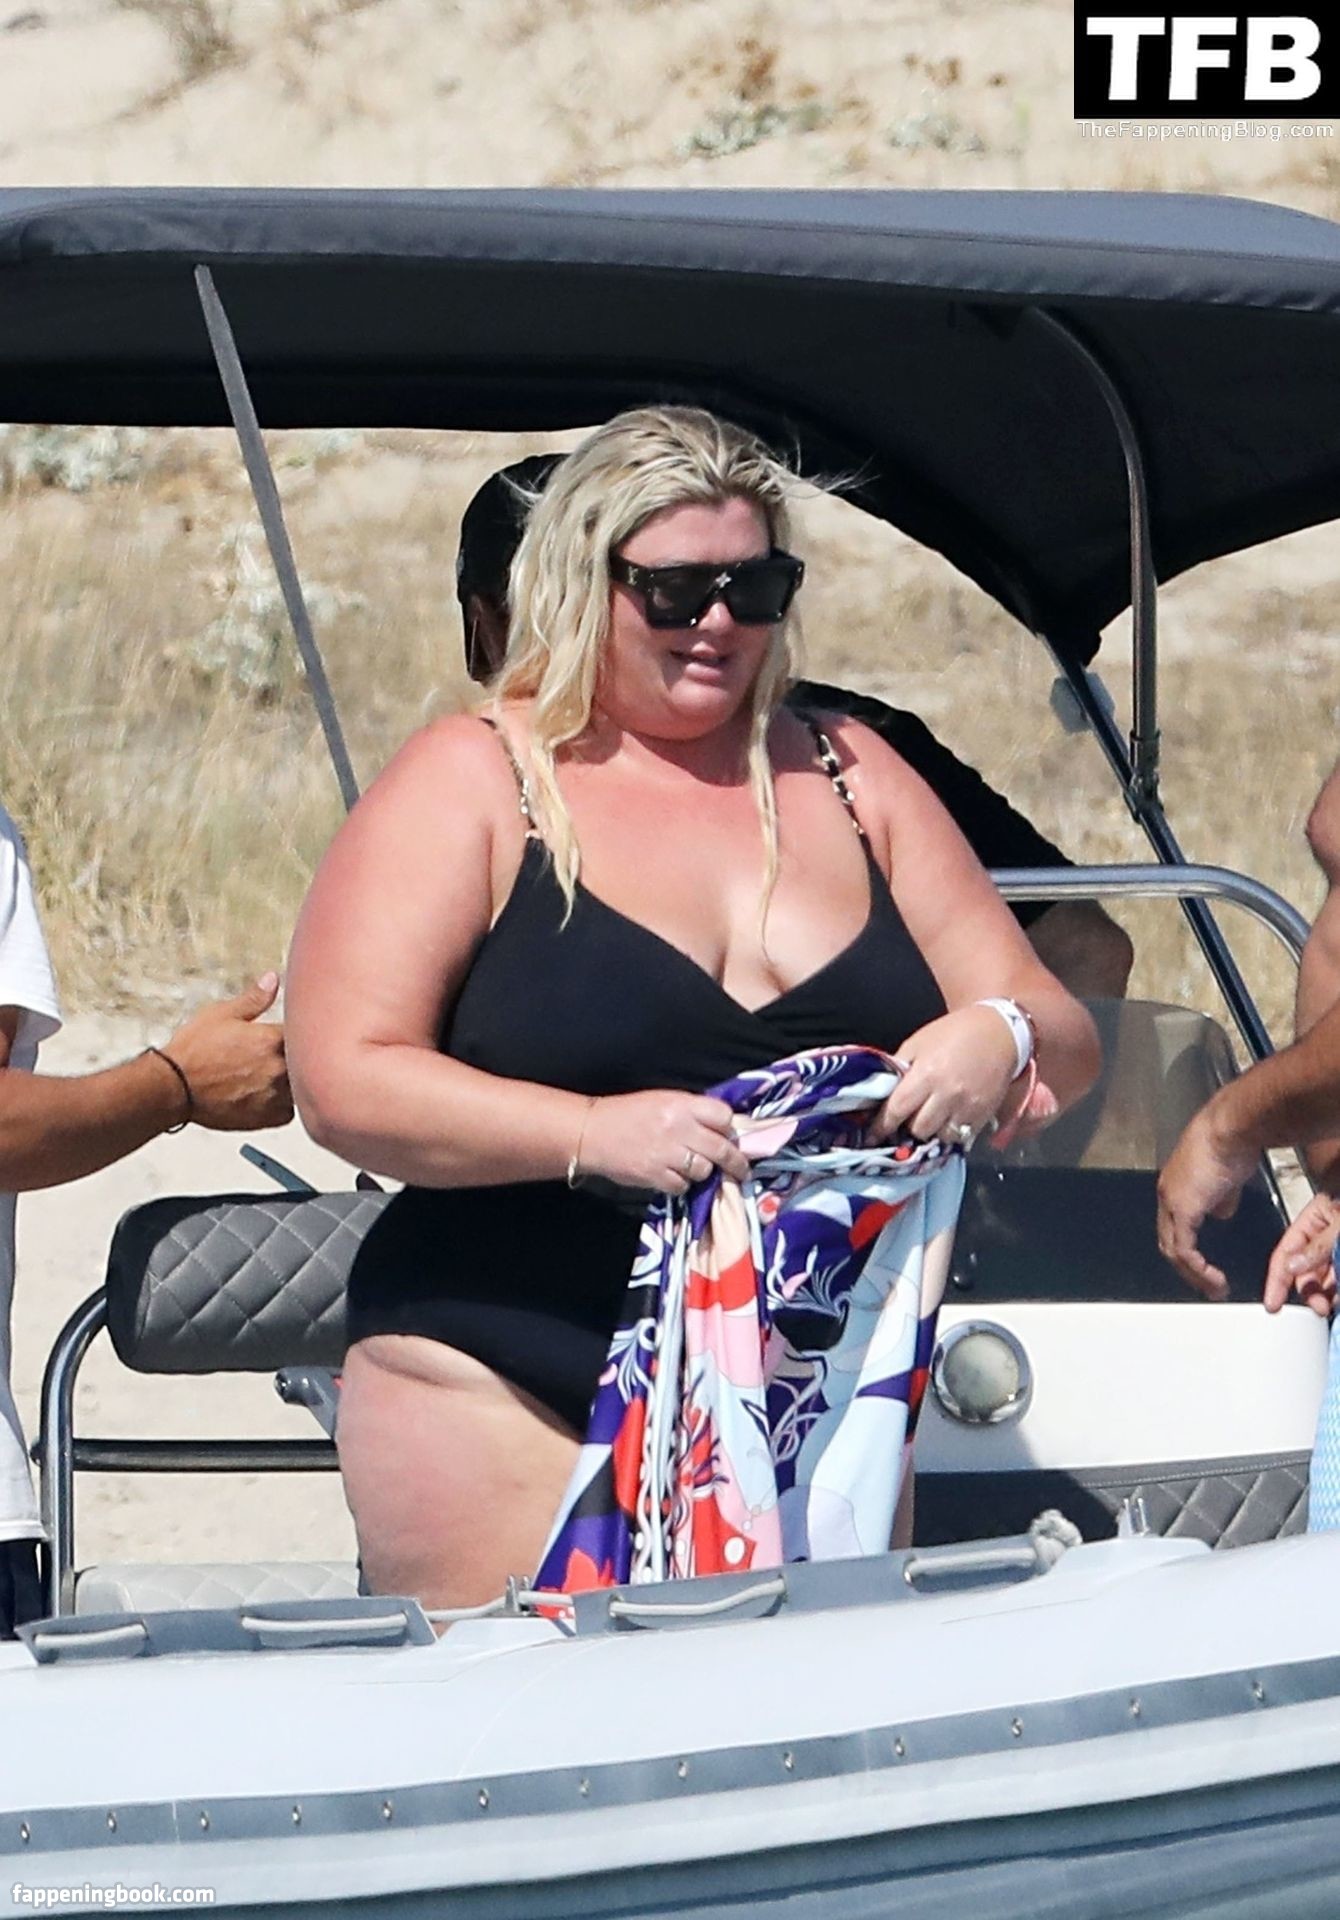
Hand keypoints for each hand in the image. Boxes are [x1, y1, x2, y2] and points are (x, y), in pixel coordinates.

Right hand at [160, 972, 293, 1131]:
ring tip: (270, 1075)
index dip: (298, 1032)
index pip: (305, 1032)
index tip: (289, 1033)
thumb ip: (254, 999)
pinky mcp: (266, 1118)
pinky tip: (266, 1095)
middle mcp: (278, 1069)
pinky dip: (282, 1104)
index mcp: (272, 1040)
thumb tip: (274, 979)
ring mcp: (274, 1095)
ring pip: (299, 1087)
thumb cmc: (193, 1051)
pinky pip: (288, 1111)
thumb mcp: (221, 1015)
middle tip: (275, 1056)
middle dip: (297, 1057)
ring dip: (292, 1081)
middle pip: (305, 1062)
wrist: (173, 1088)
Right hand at [579, 1089, 749, 1193]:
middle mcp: (679, 1128)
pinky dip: (681, 1183)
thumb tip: (723, 1129)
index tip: (728, 1136)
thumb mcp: (664, 1101)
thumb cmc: (630, 1113)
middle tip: (741, 1170)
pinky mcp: (656, 1176)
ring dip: (702, 1171)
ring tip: (690, 1166)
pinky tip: (670, 1174)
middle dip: (735, 1162)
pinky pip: (683, 1185)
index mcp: (682, 1105)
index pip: (724, 1117)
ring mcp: (667, 1154)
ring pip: (704, 1170)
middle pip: (722, 1148)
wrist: (593, 1131)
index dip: (728, 1128)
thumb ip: (693, 1112)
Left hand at [871, 1007, 1018, 1146]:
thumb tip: (880, 1090)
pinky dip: (951, 1131)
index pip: (896, 1110)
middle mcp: (947, 1094)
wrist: (1000, 1032)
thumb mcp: (918, 1042)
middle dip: (909, 1125)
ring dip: (932, 1130)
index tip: (873, 1134)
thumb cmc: (954, 1033)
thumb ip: (898, 1066)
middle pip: (918, 1128)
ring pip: (940, 1137)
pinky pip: (961, 1136)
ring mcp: (967, 1107)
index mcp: (926, 1074)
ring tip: (931, 1116)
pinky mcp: (984, 1115)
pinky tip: (949, 1117)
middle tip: (909, 1117)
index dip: (882, 1125)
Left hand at [1156, 1104, 1257, 1299]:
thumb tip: (1221, 1215)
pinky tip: (1213, 1277)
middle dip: (1185, 1268)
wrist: (1232, 1128)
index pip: (1172, 1226)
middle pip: (1167, 1241)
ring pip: (1172, 1249)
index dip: (1185, 1248)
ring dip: (1193, 1274)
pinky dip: (1197, 1268)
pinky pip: (1184, 1249)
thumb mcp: (1227, 1178)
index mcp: (1174, 1186)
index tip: (1201, 1266)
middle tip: (1205, 1286)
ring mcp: (1171, 1202)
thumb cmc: (1233, 1143)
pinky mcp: (1183, 1208)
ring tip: (1213, 1288)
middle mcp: (1167, 1195)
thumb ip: (1221, 1199)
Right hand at [1264, 1192, 1339, 1316]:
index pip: (1286, 1250)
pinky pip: (1338, 1279)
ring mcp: (1339, 1245)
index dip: (1277, 1278)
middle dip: (1310, 1291)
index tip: (1272, 1304)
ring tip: (1332, 1305)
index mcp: (1316, 1215)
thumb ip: (1317, 1246)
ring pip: (1325, 1277)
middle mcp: (1326, 1230)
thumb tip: (1292, 1266)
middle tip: (1319, 1308)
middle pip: (1306, 1268)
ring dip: (1326, 1293)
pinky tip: (1338, 1298)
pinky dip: (1337, 1291)